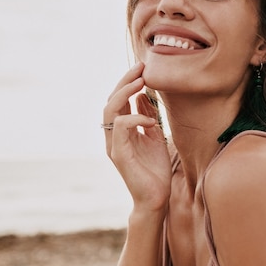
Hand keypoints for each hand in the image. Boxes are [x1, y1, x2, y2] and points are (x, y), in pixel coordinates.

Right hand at [103, 63, 171, 211]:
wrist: (155, 198)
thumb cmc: (155, 170)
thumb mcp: (154, 137)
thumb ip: (147, 117)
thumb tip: (144, 95)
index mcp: (120, 131)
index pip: (118, 100)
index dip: (128, 82)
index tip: (143, 68)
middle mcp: (113, 136)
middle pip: (110, 100)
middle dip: (125, 81)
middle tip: (141, 67)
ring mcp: (114, 145)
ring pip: (110, 111)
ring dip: (125, 93)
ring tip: (142, 83)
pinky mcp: (119, 155)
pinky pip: (121, 128)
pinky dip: (135, 118)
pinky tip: (151, 120)